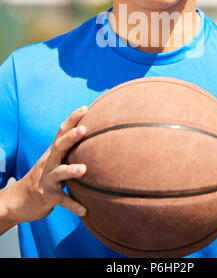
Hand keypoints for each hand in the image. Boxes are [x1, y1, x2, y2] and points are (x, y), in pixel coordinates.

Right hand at [8, 106, 88, 224]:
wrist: (20, 199)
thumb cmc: (45, 176)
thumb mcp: (55, 160)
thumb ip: (70, 149)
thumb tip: (95, 134)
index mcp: (53, 152)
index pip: (62, 132)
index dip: (72, 119)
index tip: (85, 108)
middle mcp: (49, 162)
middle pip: (59, 147)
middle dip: (71, 137)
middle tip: (83, 129)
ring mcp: (47, 179)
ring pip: (59, 173)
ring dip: (71, 170)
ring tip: (83, 169)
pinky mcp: (48, 197)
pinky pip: (62, 201)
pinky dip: (73, 205)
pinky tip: (85, 210)